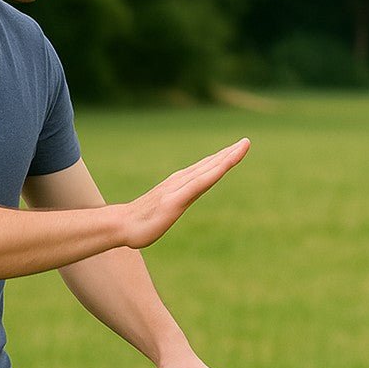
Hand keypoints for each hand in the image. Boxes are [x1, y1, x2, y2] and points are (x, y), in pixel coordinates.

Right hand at [123, 139, 249, 249]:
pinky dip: (215, 171)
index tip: (237, 150)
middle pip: (210, 165)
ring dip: (227, 157)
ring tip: (243, 146)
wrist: (121, 225)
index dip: (222, 159)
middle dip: (229, 153)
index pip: (205, 170)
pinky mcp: (177, 199)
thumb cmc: (140, 221)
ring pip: (209, 169)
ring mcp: (179, 189)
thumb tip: (173, 206)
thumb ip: (171, 205)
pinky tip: (227, 164)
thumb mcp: (163, 211)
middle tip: (247, 142)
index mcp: (179, 185)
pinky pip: (201, 183)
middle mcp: (181, 182)